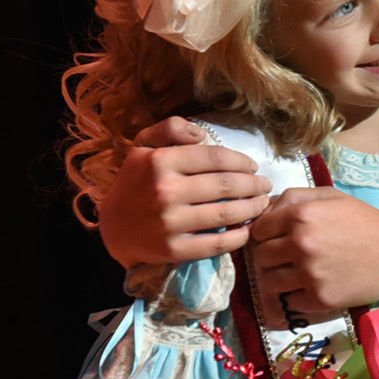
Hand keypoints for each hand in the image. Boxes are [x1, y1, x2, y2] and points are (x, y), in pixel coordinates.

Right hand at [97, 118, 272, 266]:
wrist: (113, 228)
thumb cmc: (135, 182)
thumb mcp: (143, 146)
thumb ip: (170, 129)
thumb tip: (201, 134)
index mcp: (160, 161)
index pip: (215, 158)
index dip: (241, 161)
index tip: (253, 166)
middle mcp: (165, 190)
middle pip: (226, 185)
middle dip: (254, 184)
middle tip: (266, 185)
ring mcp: (170, 222)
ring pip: (226, 213)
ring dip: (252, 208)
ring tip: (262, 203)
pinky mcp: (174, 249)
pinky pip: (216, 244)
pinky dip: (238, 237)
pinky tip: (248, 229)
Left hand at [250, 187, 378, 324]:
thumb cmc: (365, 222)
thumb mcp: (331, 197)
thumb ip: (293, 197)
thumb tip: (263, 210)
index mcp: (301, 215)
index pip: (258, 230)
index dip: (265, 234)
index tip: (276, 239)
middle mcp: (301, 244)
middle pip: (261, 257)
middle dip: (270, 258)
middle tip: (287, 259)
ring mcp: (310, 274)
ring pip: (270, 282)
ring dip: (279, 279)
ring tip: (297, 275)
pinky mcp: (320, 299)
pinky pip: (290, 302)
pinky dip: (297, 297)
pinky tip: (313, 287)